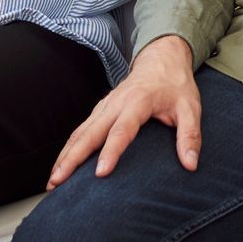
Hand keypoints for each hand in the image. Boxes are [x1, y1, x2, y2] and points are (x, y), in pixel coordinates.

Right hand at [48, 36, 200, 188]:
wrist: (162, 59)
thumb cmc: (176, 85)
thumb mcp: (190, 108)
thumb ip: (190, 135)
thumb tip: (191, 164)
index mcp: (138, 102)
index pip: (121, 130)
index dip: (111, 152)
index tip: (100, 173)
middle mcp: (116, 103)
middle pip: (90, 133)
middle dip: (72, 158)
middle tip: (57, 182)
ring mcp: (105, 105)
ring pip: (80, 132)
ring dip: (64, 155)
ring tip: (51, 181)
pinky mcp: (100, 109)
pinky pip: (80, 129)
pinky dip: (68, 147)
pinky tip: (60, 164)